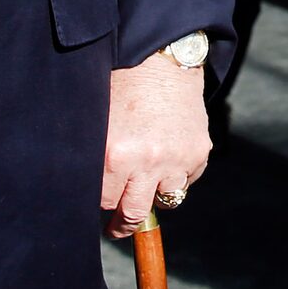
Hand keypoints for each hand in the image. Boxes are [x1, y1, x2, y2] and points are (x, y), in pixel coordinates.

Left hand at [104, 47, 211, 238]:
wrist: (162, 59)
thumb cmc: (122, 85)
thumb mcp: (99, 121)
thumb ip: (95, 158)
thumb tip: (88, 193)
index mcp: (116, 155)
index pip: (104, 201)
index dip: (100, 202)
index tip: (98, 205)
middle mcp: (148, 162)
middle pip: (133, 212)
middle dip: (122, 224)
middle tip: (115, 229)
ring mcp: (177, 159)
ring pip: (165, 201)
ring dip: (153, 197)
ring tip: (144, 190)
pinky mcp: (199, 153)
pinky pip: (187, 182)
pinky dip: (177, 178)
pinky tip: (167, 163)